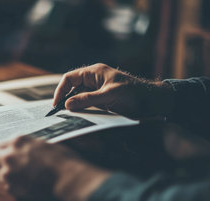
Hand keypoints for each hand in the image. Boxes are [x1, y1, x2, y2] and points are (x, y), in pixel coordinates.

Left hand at [0, 135, 110, 200]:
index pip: (1, 144)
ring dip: (10, 176)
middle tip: (10, 166)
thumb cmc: (62, 160)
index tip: (9, 154)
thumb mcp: (44, 145)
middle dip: (0, 161)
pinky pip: (9, 187)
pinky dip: (16, 187)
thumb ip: (29, 146)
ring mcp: (8, 173)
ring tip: (25, 178)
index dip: (6, 150)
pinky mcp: (12, 188)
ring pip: (1, 174)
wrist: (68, 178)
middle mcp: (9, 155)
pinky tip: (29, 185)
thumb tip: (24, 149)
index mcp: (18, 141)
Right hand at [53, 63, 173, 118]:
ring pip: (79, 98)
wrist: (152, 101)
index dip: (60, 90)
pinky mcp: (102, 100)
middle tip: (59, 113)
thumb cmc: (134, 93)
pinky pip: (87, 105)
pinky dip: (82, 111)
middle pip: (72, 88)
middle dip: (65, 99)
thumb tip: (67, 105)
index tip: (56, 104)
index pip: (70, 78)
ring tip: (67, 117)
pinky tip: (79, 119)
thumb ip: (88, 99)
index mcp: (94, 72)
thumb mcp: (109, 95)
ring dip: (73, 106)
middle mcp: (94, 80)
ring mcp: (98, 90)